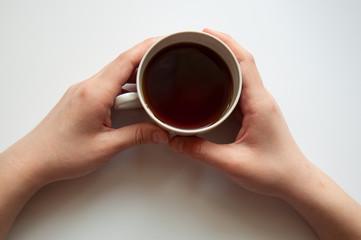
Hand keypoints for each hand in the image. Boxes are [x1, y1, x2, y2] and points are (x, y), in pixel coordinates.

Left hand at [3, 38, 168, 186]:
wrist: (35, 159)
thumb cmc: (62, 154)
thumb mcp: (106, 147)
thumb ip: (137, 136)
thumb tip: (160, 132)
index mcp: (95, 94)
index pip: (125, 62)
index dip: (146, 49)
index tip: (162, 44)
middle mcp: (87, 86)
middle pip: (121, 64)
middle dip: (144, 60)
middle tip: (164, 63)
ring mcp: (82, 90)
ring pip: (114, 73)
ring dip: (133, 75)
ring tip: (152, 82)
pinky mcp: (81, 97)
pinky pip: (106, 83)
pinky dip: (122, 85)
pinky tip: (132, 96)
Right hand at [170, 28, 307, 196]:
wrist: (294, 180)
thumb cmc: (273, 171)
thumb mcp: (233, 163)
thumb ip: (201, 152)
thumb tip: (176, 141)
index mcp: (259, 104)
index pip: (244, 63)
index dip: (226, 44)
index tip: (207, 34)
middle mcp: (261, 99)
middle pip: (243, 62)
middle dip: (222, 46)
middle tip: (198, 42)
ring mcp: (259, 105)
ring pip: (243, 73)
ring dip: (225, 60)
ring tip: (204, 56)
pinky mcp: (256, 112)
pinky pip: (241, 87)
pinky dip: (228, 77)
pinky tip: (214, 81)